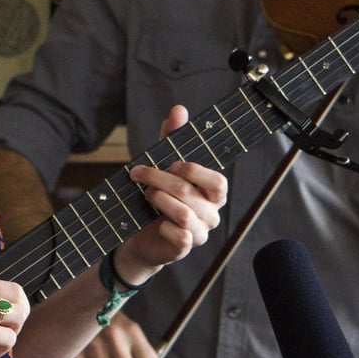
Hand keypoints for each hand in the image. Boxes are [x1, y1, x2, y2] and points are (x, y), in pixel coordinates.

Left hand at [113, 105, 227, 283]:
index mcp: (212, 193)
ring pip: (184, 214)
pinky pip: (180, 236)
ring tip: (146, 195)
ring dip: (158, 199)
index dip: (196, 171)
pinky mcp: (184, 248)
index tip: (172, 163)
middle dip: (159, 179)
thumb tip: (179, 109)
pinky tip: (155, 221)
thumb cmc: (157, 196)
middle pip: (190, 193)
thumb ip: (172, 138)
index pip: (219, 182)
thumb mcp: (162, 164)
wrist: (139, 235)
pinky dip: (163, 225)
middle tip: (139, 174)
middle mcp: (211, 213)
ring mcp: (200, 233)